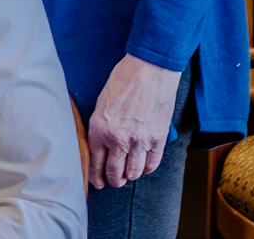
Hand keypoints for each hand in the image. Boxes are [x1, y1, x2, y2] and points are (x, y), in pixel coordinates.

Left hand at [87, 54, 181, 188]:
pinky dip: (147, 168)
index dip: (96, 177)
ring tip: (129, 175)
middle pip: (115, 172)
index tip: (97, 182)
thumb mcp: (100, 104)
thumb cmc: (122, 82)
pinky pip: (152, 164)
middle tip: (114, 181)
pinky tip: (143, 166)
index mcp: (99, 129)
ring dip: (131, 176)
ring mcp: (140, 141)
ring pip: (134, 172)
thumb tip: (100, 145)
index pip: (95, 162)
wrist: (148, 72)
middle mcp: (118, 139)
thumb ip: (100, 127)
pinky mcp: (158, 139)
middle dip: (114, 180)